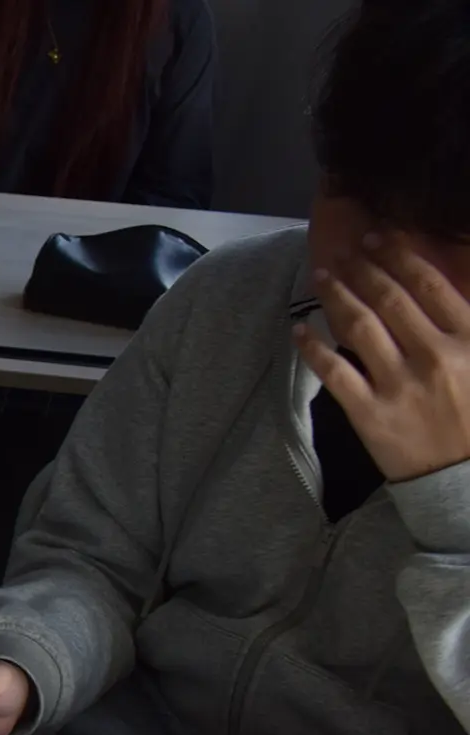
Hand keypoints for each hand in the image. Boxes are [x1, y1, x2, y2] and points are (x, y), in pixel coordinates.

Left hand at [295, 231, 469, 482]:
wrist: (465, 478)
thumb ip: (466, 323)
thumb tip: (443, 286)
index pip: (430, 285)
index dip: (399, 255)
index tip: (378, 237)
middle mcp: (435, 356)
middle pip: (390, 300)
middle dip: (364, 269)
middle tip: (344, 251)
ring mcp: (400, 386)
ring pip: (360, 328)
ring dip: (337, 297)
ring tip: (323, 277)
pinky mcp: (370, 414)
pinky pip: (334, 373)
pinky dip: (313, 348)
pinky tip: (300, 329)